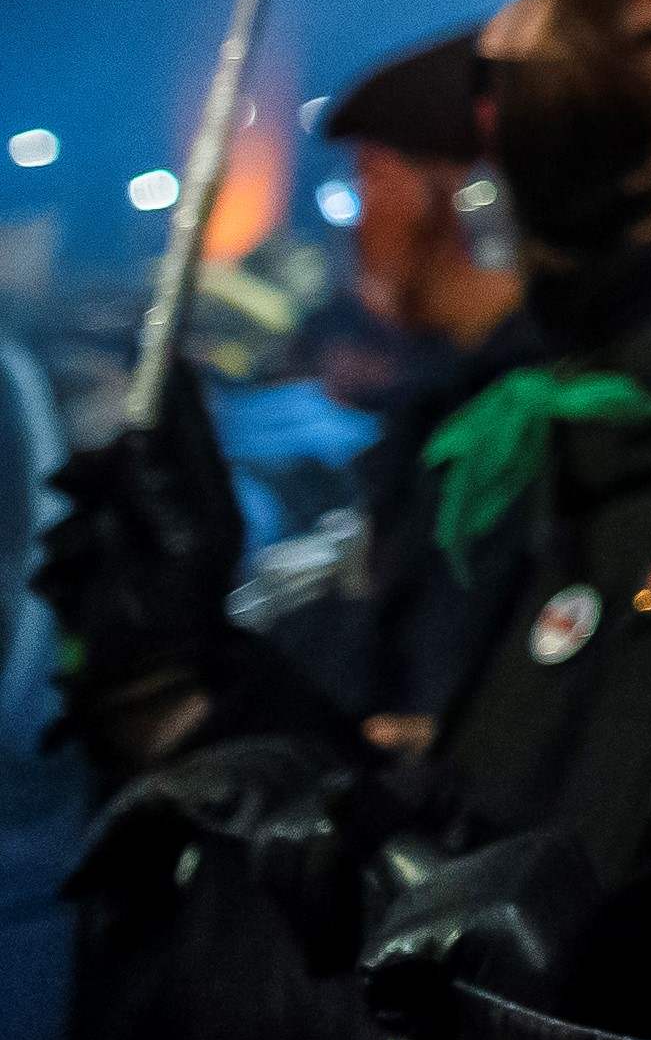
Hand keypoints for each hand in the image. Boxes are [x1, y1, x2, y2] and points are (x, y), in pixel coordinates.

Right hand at [30, 362, 249, 770]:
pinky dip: (62, 568)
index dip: (170, 396)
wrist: (147, 683)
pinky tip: (75, 589)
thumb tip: (141, 434)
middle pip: (117, 465)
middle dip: (90, 474)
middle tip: (67, 480)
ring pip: (79, 508)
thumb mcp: (182, 545)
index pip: (183, 433)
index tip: (162, 356)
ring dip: (74, 535)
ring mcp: (123, 543)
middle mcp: (163, 516)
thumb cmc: (177, 616)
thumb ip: (160, 489)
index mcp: (201, 502)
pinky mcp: (88, 572)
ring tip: (88, 566)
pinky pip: (59, 551)